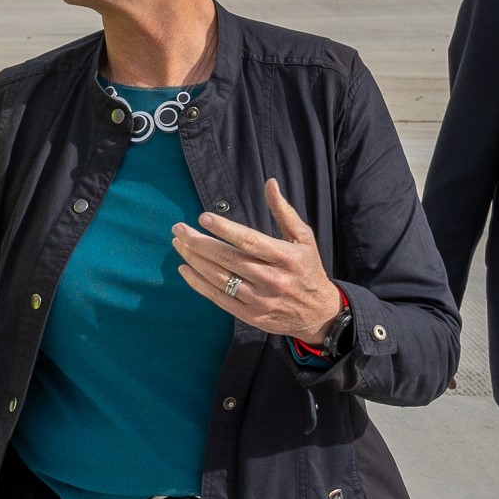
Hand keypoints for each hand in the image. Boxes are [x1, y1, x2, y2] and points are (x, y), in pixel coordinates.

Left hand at [172, 179, 344, 345]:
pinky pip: (218, 299)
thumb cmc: (308, 269)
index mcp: (286, 257)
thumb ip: (284, 211)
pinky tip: (185, 268)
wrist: (319, 313)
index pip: (250, 241)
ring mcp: (260, 300)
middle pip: (228, 259)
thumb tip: (270, 183)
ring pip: (220, 279)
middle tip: (179, 229)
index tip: (203, 218)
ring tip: (179, 244)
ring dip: (195, 260)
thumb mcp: (303, 238)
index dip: (225, 229)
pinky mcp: (251, 316)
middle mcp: (272, 280)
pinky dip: (198, 284)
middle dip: (199, 243)